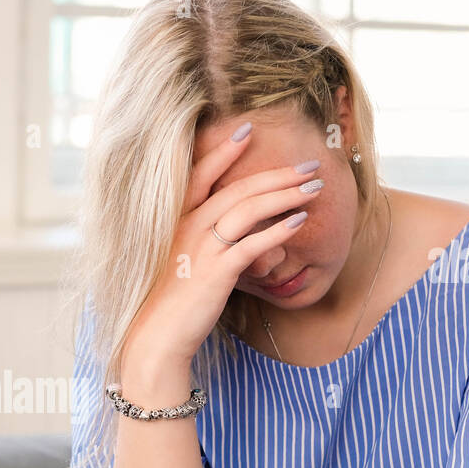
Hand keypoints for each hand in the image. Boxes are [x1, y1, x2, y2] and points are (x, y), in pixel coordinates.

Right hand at [122, 122, 322, 368]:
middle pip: (237, 189)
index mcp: (174, 220)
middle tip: (309, 165)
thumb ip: (199, 241)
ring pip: (248, 209)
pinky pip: (253, 243)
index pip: (200, 174)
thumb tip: (229, 232)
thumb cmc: (167, 302)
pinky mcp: (216, 272)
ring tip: (314, 188)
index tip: (248, 130)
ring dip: (286, 194)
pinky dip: (279, 229)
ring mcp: (200, 248)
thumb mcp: (177, 261)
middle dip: (277, 174)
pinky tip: (300, 221)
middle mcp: (186, 227)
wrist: (155, 336)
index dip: (224, 151)